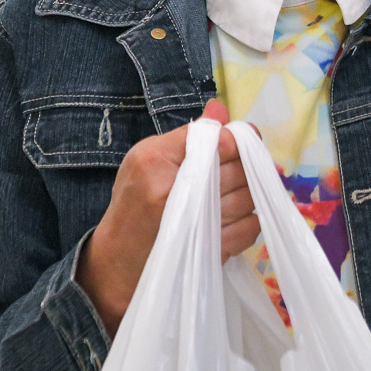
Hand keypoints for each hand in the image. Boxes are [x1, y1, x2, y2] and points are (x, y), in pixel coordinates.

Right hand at [76, 100, 261, 335]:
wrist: (119, 261)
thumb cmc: (133, 204)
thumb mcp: (145, 160)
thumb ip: (186, 136)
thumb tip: (220, 109)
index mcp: (155, 162)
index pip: (214, 139)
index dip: (236, 138)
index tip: (241, 140)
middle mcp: (175, 191)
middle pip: (236, 167)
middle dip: (245, 164)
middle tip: (239, 167)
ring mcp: (195, 223)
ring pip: (248, 195)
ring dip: (249, 192)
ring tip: (234, 192)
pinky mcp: (211, 250)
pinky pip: (251, 226)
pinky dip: (250, 219)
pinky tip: (235, 216)